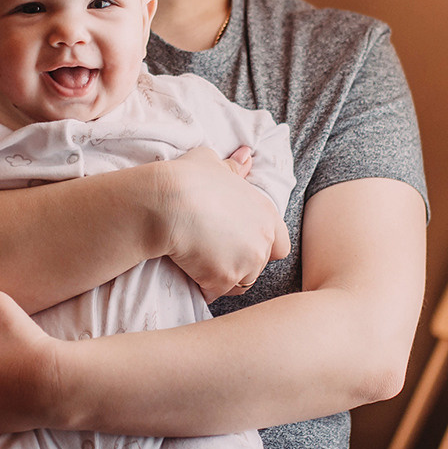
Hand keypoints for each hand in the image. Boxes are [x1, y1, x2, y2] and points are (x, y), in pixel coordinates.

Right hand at [156, 147, 290, 300]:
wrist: (167, 203)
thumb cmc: (188, 179)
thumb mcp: (212, 163)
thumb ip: (234, 167)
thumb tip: (246, 156)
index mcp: (266, 214)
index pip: (280, 244)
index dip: (261, 245)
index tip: (238, 242)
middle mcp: (262, 241)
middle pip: (258, 265)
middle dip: (239, 263)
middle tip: (212, 251)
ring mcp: (245, 263)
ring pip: (239, 282)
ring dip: (223, 277)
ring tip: (200, 262)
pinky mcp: (224, 279)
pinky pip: (215, 292)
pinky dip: (203, 286)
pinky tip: (188, 272)